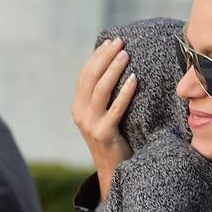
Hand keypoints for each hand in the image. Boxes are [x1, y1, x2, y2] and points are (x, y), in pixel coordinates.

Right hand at [71, 37, 135, 197]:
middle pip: (90, 78)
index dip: (97, 56)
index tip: (110, 41)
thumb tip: (115, 66)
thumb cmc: (113, 138)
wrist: (112, 170)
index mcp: (77, 106)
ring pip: (101, 90)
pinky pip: (116, 108)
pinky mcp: (104, 133)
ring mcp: (90, 124)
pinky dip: (125, 91)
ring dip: (113, 69)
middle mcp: (80, 113)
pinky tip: (134, 79)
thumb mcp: (102, 115)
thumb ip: (103, 97)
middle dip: (105, 57)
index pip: (84, 75)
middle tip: (120, 42)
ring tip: (126, 55)